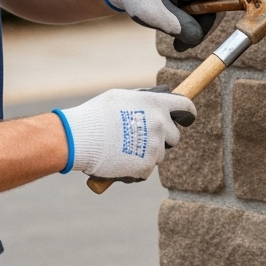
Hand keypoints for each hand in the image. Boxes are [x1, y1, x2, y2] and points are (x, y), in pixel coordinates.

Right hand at [54, 88, 196, 181]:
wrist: (78, 138)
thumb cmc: (96, 115)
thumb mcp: (122, 97)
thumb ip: (144, 100)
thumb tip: (159, 100)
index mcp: (156, 104)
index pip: (186, 108)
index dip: (187, 114)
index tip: (186, 118)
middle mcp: (160, 124)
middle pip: (175, 136)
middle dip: (164, 138)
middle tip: (143, 138)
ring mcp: (154, 146)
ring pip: (160, 154)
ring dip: (148, 153)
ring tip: (124, 149)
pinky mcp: (146, 166)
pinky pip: (147, 168)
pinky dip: (136, 167)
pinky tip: (119, 161)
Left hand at [104, 0, 257, 51]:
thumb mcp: (155, 16)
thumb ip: (180, 28)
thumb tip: (197, 38)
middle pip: (216, 5)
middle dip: (202, 27)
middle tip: (181, 44)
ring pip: (211, 10)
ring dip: (196, 28)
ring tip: (176, 40)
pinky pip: (205, 7)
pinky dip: (194, 22)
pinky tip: (179, 30)